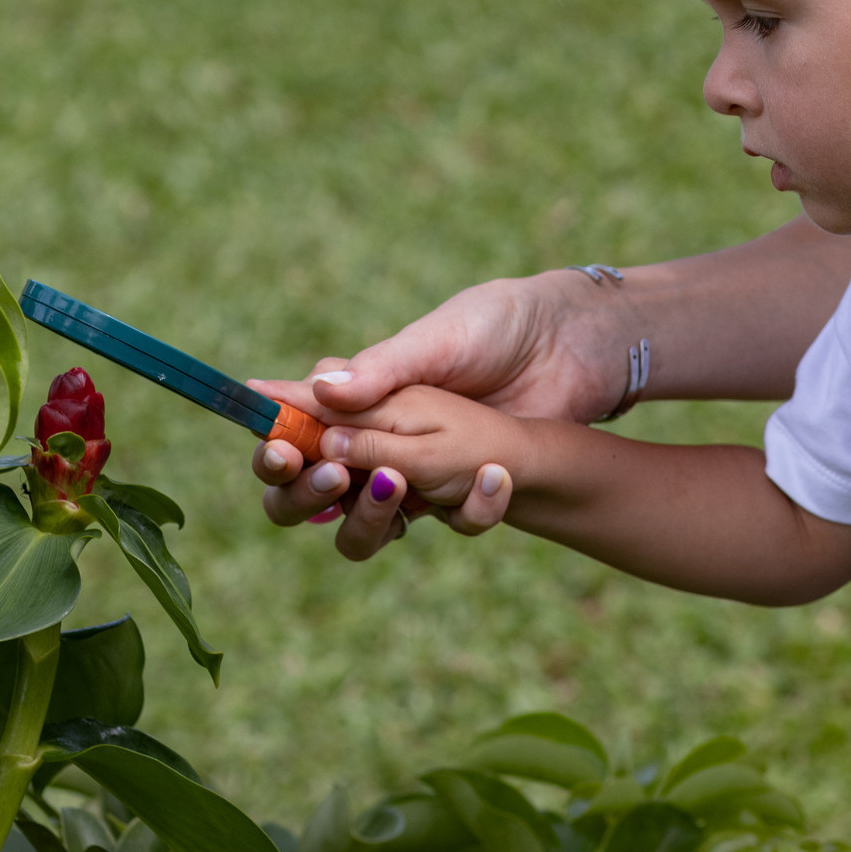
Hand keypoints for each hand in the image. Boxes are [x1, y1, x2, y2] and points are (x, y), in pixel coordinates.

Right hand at [248, 269, 632, 535]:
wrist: (575, 349)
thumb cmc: (496, 327)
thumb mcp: (437, 340)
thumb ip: (379, 371)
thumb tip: (317, 392)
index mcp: (355, 394)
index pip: (288, 429)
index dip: (274, 447)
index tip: (283, 452)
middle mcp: (372, 439)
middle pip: (305, 489)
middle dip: (305, 493)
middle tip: (333, 475)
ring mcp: (412, 473)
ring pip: (358, 524)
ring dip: (369, 516)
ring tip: (401, 486)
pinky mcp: (457, 496)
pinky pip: (440, 525)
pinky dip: (460, 512)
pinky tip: (485, 483)